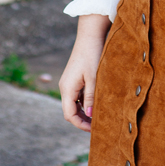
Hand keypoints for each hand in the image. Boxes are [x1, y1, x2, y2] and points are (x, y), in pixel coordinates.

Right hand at [59, 14, 110, 131]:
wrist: (90, 36)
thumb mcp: (93, 77)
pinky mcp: (75, 79)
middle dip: (82, 121)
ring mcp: (69, 83)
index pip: (69, 115)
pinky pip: (78, 96)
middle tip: (98, 126)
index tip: (94, 130)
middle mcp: (65, 87)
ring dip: (85, 112)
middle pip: (71, 111)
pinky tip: (97, 104)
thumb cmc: (92, 55)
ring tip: (99, 117)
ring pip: (75, 104)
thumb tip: (90, 115)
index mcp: (67, 88)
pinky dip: (85, 103)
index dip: (80, 125)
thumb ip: (91, 97)